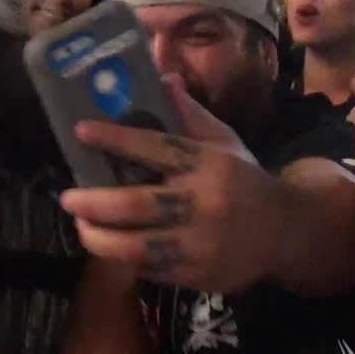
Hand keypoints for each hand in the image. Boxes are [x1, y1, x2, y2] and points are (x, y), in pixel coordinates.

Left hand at [60, 75, 285, 292]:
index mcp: (208, 163)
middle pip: (136, 204)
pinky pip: (151, 269)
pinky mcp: (199, 275)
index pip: (155, 147)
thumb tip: (162, 78)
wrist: (287, 231)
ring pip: (137, 247)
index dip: (115, 138)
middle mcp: (204, 203)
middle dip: (93, 202)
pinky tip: (111, 246)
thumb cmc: (243, 180)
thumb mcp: (223, 141)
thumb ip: (189, 114)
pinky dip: (125, 259)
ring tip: (81, 226)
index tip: (81, 131)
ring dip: (100, 238)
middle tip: (67, 198)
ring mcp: (201, 244)